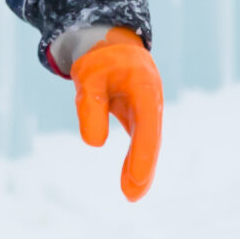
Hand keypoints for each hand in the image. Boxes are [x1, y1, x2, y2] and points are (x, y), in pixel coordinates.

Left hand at [70, 28, 161, 201]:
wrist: (109, 42)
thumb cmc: (99, 59)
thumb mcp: (88, 76)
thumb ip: (90, 105)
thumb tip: (94, 143)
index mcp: (144, 85)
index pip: (146, 124)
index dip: (143, 154)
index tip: (136, 179)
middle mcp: (151, 100)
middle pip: (151, 138)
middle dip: (143, 167)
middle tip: (132, 195)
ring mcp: (147, 108)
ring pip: (147, 141)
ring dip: (141, 167)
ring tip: (132, 195)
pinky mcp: (139, 115)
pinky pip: (140, 139)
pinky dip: (137, 159)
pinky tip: (132, 181)